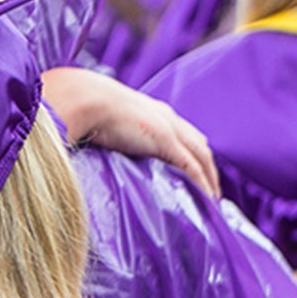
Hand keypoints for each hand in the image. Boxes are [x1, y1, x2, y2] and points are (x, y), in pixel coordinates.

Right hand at [42, 67, 220, 195]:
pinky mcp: (165, 141)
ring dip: (210, 178)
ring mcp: (169, 129)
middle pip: (199, 145)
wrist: (84, 98)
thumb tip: (98, 147)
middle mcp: (167, 118)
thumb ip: (111, 133)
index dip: (194, 153)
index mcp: (154, 111)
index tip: (198, 172)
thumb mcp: (106, 121)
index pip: (184, 133)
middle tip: (212, 190)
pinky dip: (203, 182)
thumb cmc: (85, 108)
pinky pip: (192, 166)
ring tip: (212, 200)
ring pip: (202, 157)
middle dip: (209, 168)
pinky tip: (208, 197)